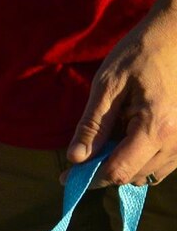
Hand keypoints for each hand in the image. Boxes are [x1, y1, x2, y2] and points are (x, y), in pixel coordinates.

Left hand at [66, 0, 176, 187]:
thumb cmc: (142, 52)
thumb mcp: (108, 86)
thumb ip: (92, 125)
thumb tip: (76, 158)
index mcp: (156, 128)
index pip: (118, 172)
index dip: (89, 178)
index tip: (67, 175)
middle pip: (134, 176)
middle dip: (105, 171)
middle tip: (86, 155)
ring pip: (150, 174)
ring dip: (126, 166)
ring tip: (112, 139)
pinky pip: (164, 162)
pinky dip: (143, 158)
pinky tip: (130, 137)